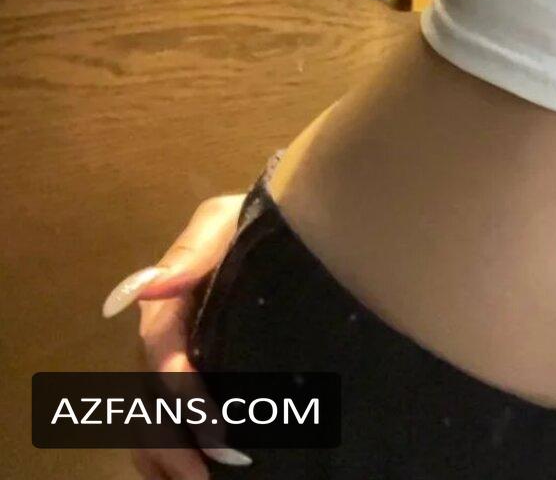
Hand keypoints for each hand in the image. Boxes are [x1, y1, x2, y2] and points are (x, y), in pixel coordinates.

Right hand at [103, 194, 252, 477]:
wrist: (288, 226)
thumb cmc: (255, 222)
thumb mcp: (225, 221)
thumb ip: (192, 252)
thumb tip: (147, 289)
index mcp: (168, 306)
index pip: (163, 356)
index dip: (181, 395)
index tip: (211, 429)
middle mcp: (167, 339)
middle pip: (152, 398)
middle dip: (172, 440)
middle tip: (202, 475)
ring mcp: (182, 359)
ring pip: (154, 418)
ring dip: (168, 454)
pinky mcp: (204, 375)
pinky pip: (173, 422)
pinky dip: (174, 453)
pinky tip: (189, 475)